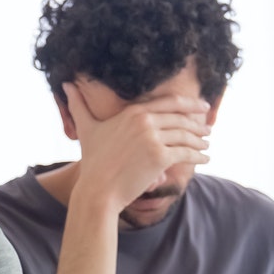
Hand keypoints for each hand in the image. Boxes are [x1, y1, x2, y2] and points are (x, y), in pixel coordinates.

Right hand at [63, 81, 210, 212]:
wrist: (98, 189)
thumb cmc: (92, 161)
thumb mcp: (86, 129)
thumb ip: (78, 105)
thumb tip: (65, 84)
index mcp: (132, 112)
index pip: (169, 103)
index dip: (190, 104)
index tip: (202, 107)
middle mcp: (144, 121)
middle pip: (181, 118)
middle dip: (198, 123)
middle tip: (208, 127)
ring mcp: (153, 139)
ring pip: (186, 136)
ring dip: (201, 140)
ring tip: (207, 144)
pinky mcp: (160, 157)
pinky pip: (187, 153)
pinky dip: (199, 156)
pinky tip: (206, 158)